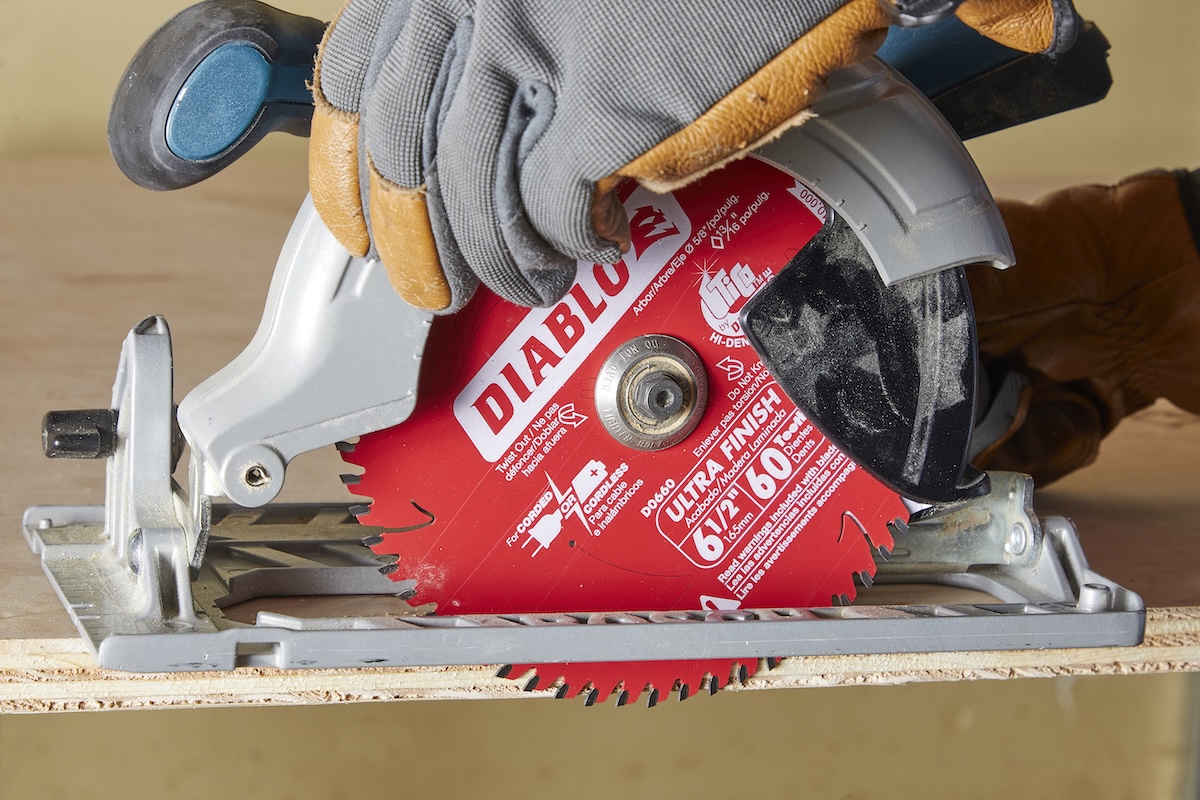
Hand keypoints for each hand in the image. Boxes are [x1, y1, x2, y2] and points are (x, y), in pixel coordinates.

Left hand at [311, 0, 1078, 311]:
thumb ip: (505, 19)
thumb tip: (479, 107)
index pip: (355, 75)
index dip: (346, 166)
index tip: (356, 219)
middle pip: (404, 148)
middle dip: (414, 240)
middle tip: (436, 291)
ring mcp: (538, 38)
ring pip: (475, 193)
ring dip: (499, 261)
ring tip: (531, 286)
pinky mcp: (611, 93)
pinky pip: (554, 206)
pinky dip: (570, 243)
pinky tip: (597, 247)